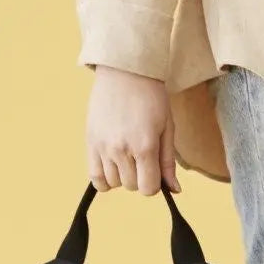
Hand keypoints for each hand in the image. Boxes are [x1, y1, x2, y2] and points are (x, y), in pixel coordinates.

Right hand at [85, 66, 180, 194]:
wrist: (126, 73)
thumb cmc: (151, 99)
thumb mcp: (167, 129)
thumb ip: (168, 163)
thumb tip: (174, 190)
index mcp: (145, 146)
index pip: (148, 188)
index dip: (155, 185)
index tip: (155, 172)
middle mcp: (121, 150)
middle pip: (131, 186)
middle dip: (140, 178)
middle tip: (143, 158)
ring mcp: (103, 147)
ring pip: (114, 183)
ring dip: (123, 176)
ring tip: (127, 156)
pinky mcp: (90, 142)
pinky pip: (94, 177)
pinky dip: (104, 179)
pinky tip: (113, 167)